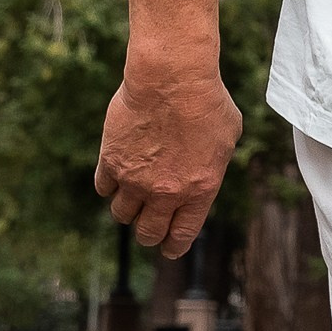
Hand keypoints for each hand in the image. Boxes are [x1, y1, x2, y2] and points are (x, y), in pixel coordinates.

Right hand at [95, 66, 240, 257]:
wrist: (171, 80)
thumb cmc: (207, 102)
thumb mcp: (228, 138)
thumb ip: (213, 162)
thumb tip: (205, 167)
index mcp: (199, 191)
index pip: (182, 234)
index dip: (173, 246)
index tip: (168, 250)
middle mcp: (165, 193)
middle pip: (148, 232)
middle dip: (148, 234)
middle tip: (148, 230)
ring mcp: (135, 179)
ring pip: (121, 214)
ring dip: (126, 211)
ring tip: (131, 202)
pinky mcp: (111, 161)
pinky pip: (104, 187)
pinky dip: (109, 186)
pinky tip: (114, 178)